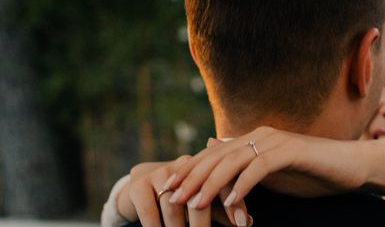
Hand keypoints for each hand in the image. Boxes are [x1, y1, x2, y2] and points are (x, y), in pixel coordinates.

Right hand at [116, 146, 250, 226]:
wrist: (138, 189)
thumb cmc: (178, 199)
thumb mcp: (200, 200)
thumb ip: (220, 209)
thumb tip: (246, 222)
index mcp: (202, 165)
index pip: (222, 181)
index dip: (233, 202)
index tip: (242, 223)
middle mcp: (183, 164)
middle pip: (198, 196)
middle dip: (203, 224)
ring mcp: (160, 172)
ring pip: (173, 207)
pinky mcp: (139, 184)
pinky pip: (150, 211)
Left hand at [165, 126, 370, 210]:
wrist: (347, 166)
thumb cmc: (309, 172)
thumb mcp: (270, 172)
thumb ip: (243, 165)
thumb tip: (213, 147)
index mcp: (252, 140)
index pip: (213, 155)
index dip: (189, 170)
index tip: (167, 189)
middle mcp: (260, 135)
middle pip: (217, 156)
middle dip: (191, 177)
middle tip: (171, 197)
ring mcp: (275, 141)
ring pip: (234, 161)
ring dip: (212, 183)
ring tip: (194, 203)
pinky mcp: (291, 151)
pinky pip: (261, 167)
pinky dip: (245, 184)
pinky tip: (232, 201)